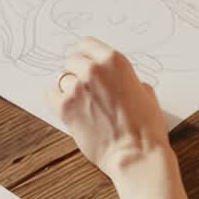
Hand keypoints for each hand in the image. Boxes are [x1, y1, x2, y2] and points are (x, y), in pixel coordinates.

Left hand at [49, 37, 170, 177]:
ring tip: (81, 102)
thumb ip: (129, 81)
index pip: (87, 44)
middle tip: (85, 87)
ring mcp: (77, 88)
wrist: (135, 153)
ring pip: (62, 78)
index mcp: (115, 61)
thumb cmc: (145, 128)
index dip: (87, 56)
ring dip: (69, 88)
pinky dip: (58, 102)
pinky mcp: (65, 107)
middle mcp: (94, 70)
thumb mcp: (146, 93)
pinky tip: (69, 110)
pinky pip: (52, 96)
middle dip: (78, 72)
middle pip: (73, 60)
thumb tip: (122, 83)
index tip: (87, 64)